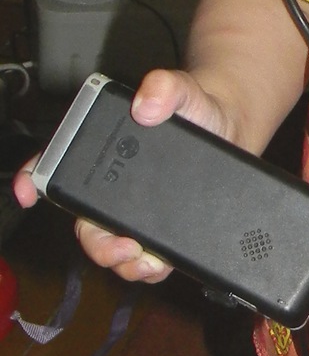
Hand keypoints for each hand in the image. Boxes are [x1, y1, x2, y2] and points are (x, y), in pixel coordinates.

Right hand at [12, 69, 234, 283]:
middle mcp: (113, 186)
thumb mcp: (184, 91)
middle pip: (86, 224)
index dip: (33, 178)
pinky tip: (164, 261)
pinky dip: (151, 268)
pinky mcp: (162, 230)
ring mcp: (136, 212)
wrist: (233, 130)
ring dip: (124, 262)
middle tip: (124, 247)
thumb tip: (147, 105)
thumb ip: (166, 87)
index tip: (27, 192)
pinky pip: (146, 259)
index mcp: (105, 150)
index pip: (57, 165)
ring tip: (148, 260)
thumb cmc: (199, 108)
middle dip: (97, 244)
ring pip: (114, 247)